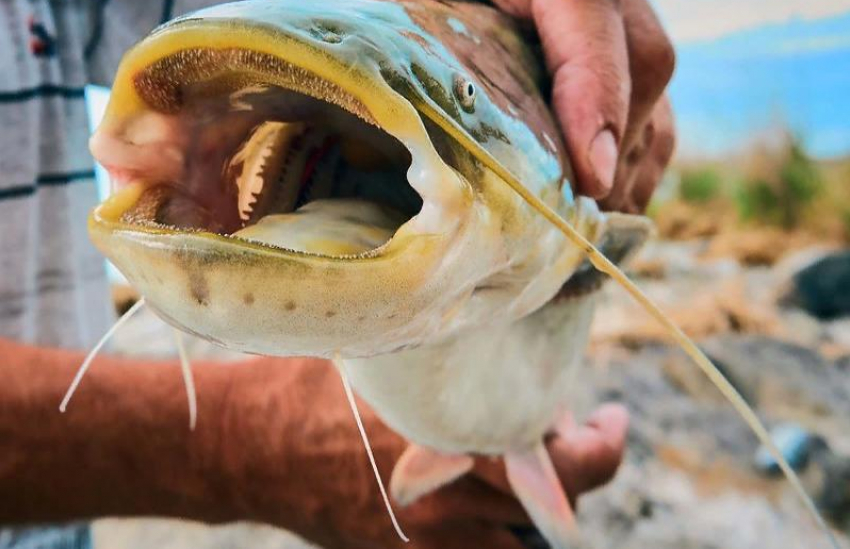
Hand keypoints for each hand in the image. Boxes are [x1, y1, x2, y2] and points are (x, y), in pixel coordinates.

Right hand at [218, 358, 627, 547]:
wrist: (249, 444)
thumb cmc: (317, 385)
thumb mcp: (396, 358)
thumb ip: (463, 368)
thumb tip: (524, 373)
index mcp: (458, 446)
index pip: (570, 468)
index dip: (606, 444)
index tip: (611, 417)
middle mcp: (452, 506)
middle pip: (554, 509)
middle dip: (573, 467)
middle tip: (570, 428)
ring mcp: (428, 543)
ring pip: (521, 542)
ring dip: (537, 504)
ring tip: (524, 461)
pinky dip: (495, 529)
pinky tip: (480, 490)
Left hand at [292, 0, 675, 213]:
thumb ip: (361, 38)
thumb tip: (351, 144)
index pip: (585, 4)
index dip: (595, 92)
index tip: (589, 176)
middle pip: (642, 54)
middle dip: (614, 145)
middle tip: (574, 220)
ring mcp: (612, 0)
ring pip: (653, 81)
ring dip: (629, 158)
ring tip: (587, 225)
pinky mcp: (615, 34)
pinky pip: (651, 91)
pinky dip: (635, 151)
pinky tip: (602, 198)